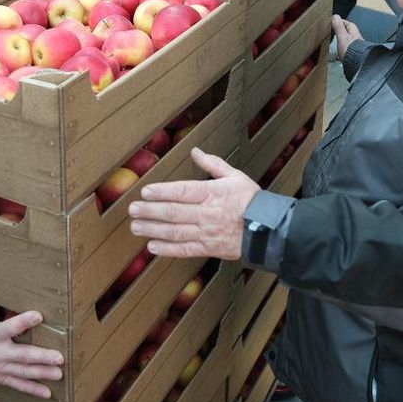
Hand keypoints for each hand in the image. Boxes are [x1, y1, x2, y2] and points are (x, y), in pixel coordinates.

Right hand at [0, 279, 63, 398]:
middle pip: (23, 355)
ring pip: (24, 372)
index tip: (38, 315)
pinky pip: (18, 384)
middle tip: (59, 357)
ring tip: (59, 374)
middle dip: (42, 357)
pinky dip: (32, 389)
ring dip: (42, 373)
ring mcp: (0, 367)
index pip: (10, 327)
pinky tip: (47, 393)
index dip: (24, 321)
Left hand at [127, 148, 259, 260]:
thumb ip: (213, 164)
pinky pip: (185, 250)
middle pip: (173, 212)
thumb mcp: (235, 176)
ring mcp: (207, 233)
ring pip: (175, 231)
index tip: (145, 191)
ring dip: (153, 229)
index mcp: (212, 193)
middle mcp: (207, 214)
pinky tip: (152, 247)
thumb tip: (195, 151)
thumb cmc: (252, 200)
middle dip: (150, 211)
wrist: (270, 229)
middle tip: (132, 209)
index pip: (182, 191)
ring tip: (135, 227)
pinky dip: (167, 250)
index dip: (161, 192)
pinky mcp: (209, 249)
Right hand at [331, 14, 361, 61]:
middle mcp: (357, 39)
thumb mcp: (342, 37)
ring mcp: (356, 47)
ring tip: (335, 43)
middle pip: (348, 32)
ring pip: (348, 42)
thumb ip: (338, 27)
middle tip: (333, 31)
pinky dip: (343, 51)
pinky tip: (339, 55)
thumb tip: (335, 17)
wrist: (358, 65)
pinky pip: (347, 50)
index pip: (347, 23)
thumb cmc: (351, 51)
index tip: (334, 21)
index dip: (340, 22)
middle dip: (341, 32)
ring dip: (342, 42)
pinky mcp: (354, 56)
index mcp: (354, 32)